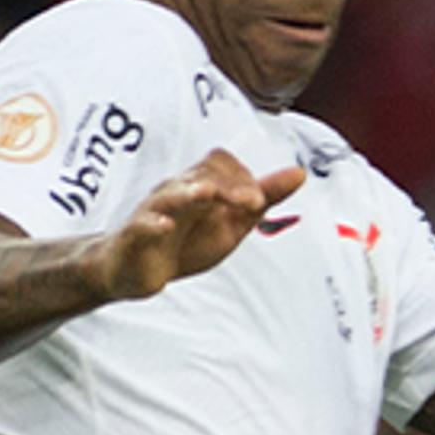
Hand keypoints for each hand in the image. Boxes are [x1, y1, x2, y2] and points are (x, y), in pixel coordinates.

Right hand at [89, 148, 305, 301]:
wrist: (135, 270)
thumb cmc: (184, 242)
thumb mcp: (231, 223)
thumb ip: (262, 200)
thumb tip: (299, 174)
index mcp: (199, 186)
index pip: (220, 164)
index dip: (242, 177)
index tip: (259, 200)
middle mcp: (176, 191)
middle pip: (201, 176)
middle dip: (228, 188)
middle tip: (252, 202)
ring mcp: (153, 212)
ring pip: (171, 195)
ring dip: (190, 193)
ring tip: (205, 193)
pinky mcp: (135, 236)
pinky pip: (142, 225)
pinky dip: (153, 224)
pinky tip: (164, 225)